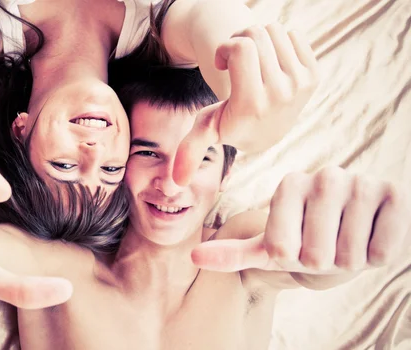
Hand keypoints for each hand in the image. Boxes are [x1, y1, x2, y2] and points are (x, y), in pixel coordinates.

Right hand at [174, 23, 318, 185]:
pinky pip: (293, 36)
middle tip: (237, 62)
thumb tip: (177, 181)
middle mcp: (281, 93)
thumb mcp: (208, 132)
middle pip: (256, 35)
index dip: (227, 47)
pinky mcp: (314, 74)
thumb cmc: (231, 123)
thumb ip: (190, 151)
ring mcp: (300, 83)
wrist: (268, 131)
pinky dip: (278, 45)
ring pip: (275, 31)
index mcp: (253, 103)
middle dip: (240, 40)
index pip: (242, 46)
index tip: (224, 65)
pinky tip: (271, 65)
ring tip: (253, 62)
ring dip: (259, 41)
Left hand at [192, 167, 409, 273]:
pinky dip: (375, 257)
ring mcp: (360, 182)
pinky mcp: (393, 193)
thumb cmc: (305, 243)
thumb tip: (195, 257)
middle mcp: (324, 176)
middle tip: (326, 249)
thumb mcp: (268, 249)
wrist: (350, 239)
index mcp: (289, 185)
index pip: (280, 246)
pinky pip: (381, 249)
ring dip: (348, 261)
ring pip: (349, 253)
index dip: (290, 259)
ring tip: (347, 244)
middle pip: (316, 253)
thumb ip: (232, 253)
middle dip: (321, 264)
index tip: (296, 247)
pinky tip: (372, 238)